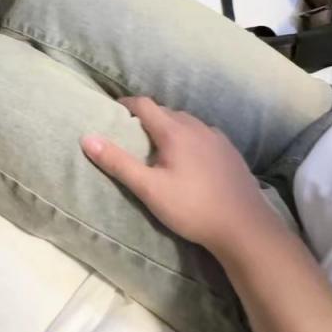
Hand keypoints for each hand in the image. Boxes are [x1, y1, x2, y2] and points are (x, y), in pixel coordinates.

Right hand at [81, 97, 278, 251]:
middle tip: (132, 133)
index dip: (126, 105)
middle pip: (167, 112)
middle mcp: (197, 127)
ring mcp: (218, 139)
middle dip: (147, 117)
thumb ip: (118, 163)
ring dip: (170, 127)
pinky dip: (190, 138)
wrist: (244, 226)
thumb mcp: (149, 189)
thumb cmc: (192, 207)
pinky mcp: (231, 152)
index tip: (113, 111)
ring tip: (158, 146)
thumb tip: (88, 138)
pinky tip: (190, 158)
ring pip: (188, 123)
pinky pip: (204, 135)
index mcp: (175, 131)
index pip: (145, 105)